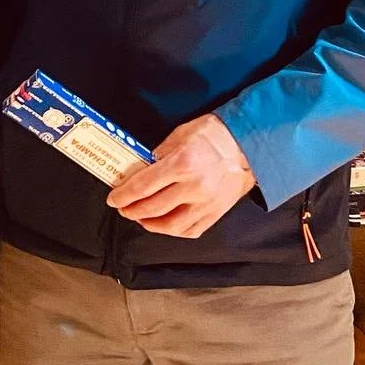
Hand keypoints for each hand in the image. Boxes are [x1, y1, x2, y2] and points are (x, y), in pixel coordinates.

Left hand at [106, 114, 255, 238]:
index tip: (113, 199)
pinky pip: (192, 230)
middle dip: (132, 210)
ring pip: (171, 226)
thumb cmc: (216, 134)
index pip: (143, 186)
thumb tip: (144, 168)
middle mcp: (193, 187)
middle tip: (123, 208)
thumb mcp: (181, 133)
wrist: (251, 143)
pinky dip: (174, 231)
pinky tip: (165, 225)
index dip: (124, 195)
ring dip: (151, 225)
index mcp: (182, 164)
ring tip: (141, 218)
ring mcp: (206, 203)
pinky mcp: (217, 212)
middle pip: (152, 208)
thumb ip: (161, 153)